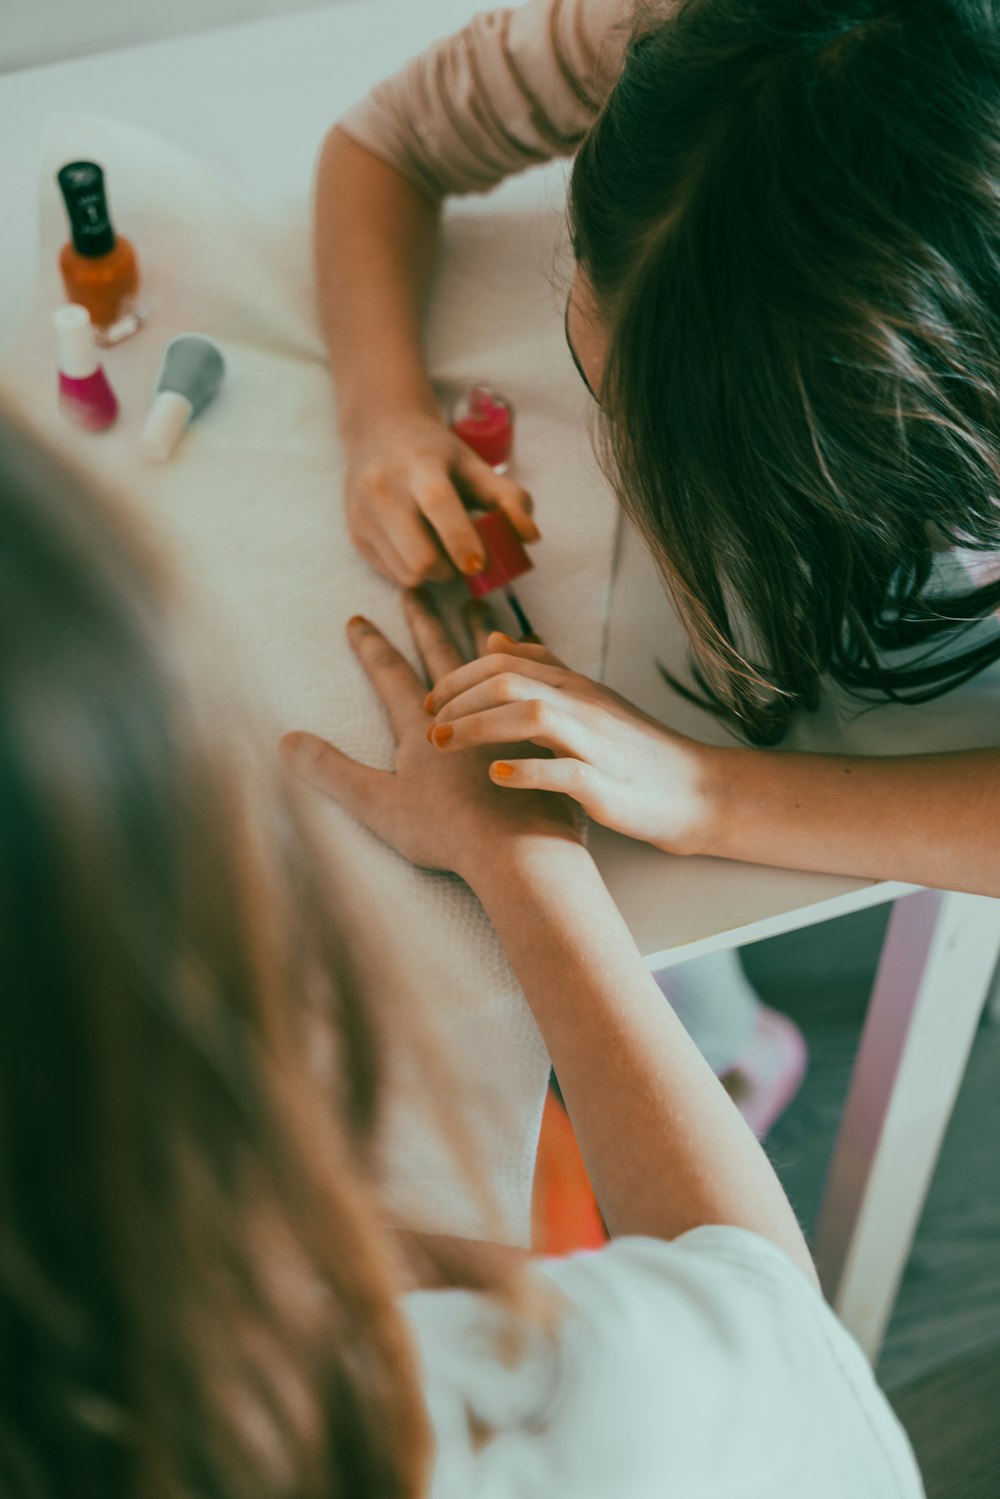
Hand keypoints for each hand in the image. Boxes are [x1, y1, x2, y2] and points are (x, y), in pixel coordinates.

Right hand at [280, 593, 582, 881]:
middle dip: (424, 622)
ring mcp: (509, 718)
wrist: (520, 847)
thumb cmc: (448, 832)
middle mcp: (467, 711)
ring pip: (494, 661)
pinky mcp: (544, 731)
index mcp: (424, 726)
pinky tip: (538, 647)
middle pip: (442, 656)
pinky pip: (539, 679)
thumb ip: (330, 770)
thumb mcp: (376, 803)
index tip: (358, 618)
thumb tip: (284, 741)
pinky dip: (532, 658)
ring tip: (478, 605)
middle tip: (417, 591)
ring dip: (481, 631)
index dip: (372, 647)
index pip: (391, 675)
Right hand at [343, 410, 537, 586]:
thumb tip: (530, 537)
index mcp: (418, 465)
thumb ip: (509, 498)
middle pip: (419, 556)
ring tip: (444, 553)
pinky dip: (415, 573)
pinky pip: (392, 575)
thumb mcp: (474, 466)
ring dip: (434, 576)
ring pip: (407, 574)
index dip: (460, 540)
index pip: (438, 505)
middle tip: (466, 559)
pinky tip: (422, 550)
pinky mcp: (355, 535)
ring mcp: (363, 514)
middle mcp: (383, 489)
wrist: (379, 432)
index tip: (479, 564)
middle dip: (452, 569)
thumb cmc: (435, 453)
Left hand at [424, 634, 720, 855]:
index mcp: (573, 687)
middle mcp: (582, 707)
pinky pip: (565, 771)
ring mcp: (596, 744)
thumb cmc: (634, 749)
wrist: (695, 790)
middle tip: (428, 726)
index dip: (458, 678)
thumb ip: (539, 668)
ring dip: (479, 727)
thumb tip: (491, 639)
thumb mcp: (587, 699)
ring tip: (444, 745)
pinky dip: (527, 771)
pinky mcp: (607, 785)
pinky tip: (496, 776)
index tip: (429, 703)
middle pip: (509, 683)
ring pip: (532, 716)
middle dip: (458, 700)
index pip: (503, 663)